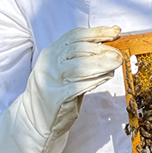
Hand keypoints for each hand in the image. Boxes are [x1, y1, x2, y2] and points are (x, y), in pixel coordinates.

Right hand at [0, 26, 122, 152]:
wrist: (33, 120)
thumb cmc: (56, 92)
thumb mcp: (65, 69)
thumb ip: (83, 59)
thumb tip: (111, 47)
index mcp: (51, 53)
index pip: (75, 36)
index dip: (97, 32)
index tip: (115, 32)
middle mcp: (49, 63)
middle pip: (79, 49)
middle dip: (102, 49)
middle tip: (118, 54)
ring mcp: (50, 80)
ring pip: (80, 66)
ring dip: (102, 63)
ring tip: (116, 63)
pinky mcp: (56, 97)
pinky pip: (79, 85)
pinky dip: (96, 79)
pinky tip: (107, 76)